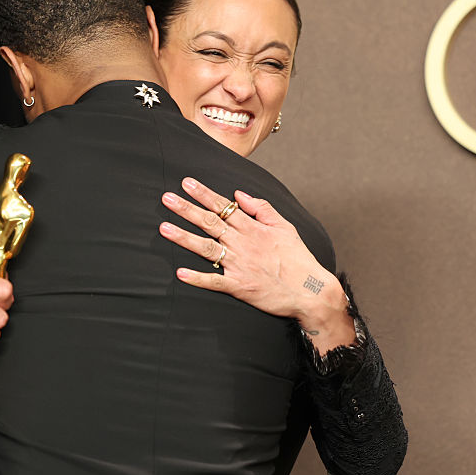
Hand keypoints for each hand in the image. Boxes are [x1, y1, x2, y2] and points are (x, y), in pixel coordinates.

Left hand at [159, 177, 355, 351]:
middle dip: (186, 209)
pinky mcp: (239, 287)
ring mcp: (239, 265)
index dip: (203, 194)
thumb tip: (239, 194)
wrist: (311, 291)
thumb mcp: (285, 226)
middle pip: (209, 223)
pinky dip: (197, 278)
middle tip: (166, 198)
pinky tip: (180, 273)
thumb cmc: (298, 259)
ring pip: (206, 248)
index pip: (223, 206)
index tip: (186, 183)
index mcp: (253, 228)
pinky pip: (214, 281)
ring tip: (164, 228)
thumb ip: (262, 208)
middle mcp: (243, 244)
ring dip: (184, 238)